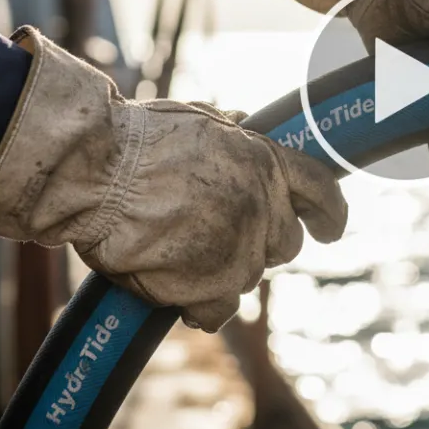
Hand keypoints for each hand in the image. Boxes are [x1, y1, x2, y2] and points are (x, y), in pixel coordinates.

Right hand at [0, 28, 346, 331]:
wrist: (97, 175)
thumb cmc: (136, 140)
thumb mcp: (196, 119)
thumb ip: (230, 132)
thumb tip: (244, 123)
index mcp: (266, 162)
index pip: (321, 191)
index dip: (330, 213)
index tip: (330, 230)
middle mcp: (263, 208)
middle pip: (285, 243)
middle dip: (261, 241)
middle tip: (218, 233)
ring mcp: (241, 252)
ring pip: (249, 276)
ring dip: (223, 268)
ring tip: (177, 250)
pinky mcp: (212, 288)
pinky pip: (221, 310)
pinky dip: (202, 305)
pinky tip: (178, 292)